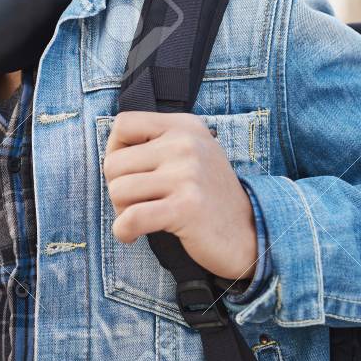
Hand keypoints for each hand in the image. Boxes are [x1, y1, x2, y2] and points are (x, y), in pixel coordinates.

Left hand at [103, 111, 257, 281]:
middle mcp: (186, 143)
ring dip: (121, 212)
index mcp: (184, 126)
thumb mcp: (190, 154)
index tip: (129, 173)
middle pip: (114, 162)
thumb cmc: (208, 196)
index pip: (123, 124)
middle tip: (138, 204)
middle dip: (117, 189)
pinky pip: (131, 218)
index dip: (115, 151)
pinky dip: (123, 231)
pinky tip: (133, 235)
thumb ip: (155, 144)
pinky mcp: (186, 207)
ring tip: (142, 218)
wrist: (250, 232)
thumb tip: (109, 151)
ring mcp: (188, 174)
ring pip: (118, 190)